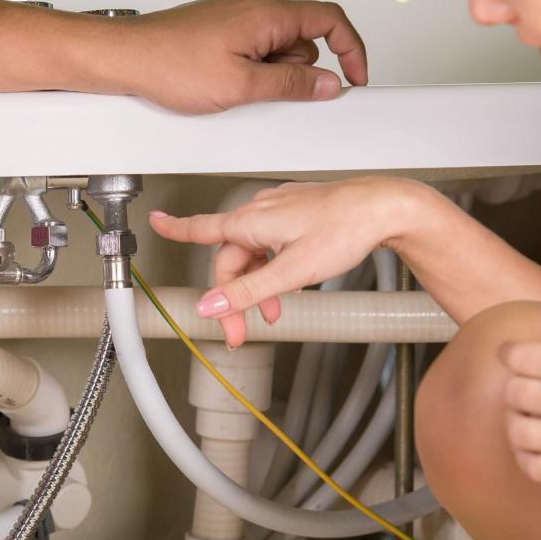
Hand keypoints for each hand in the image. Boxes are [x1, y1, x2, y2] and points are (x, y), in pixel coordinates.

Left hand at [113, 0, 367, 113]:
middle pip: (303, 39)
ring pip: (278, 47)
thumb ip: (291, 86)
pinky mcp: (222, 26)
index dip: (352, 50)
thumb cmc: (170, 64)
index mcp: (267, 12)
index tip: (355, 78)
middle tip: (263, 93)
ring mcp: (237, 13)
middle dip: (295, 73)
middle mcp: (255, 4)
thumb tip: (326, 84)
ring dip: (268, 74)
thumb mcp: (241, 86)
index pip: (331, 20)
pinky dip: (250, 68)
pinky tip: (222, 83)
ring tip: (231, 88)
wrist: (125, 57)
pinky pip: (254, 47)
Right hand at [148, 177, 408, 346]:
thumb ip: (248, 292)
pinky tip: (288, 284)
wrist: (383, 208)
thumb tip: (210, 304)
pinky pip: (271, 243)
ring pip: (253, 252)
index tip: (156, 223)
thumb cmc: (345, 229)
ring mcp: (280, 210)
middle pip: (231, 257)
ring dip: (256, 286)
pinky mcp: (298, 212)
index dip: (175, 229)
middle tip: (241, 331)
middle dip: (233, 296)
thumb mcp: (292, 271)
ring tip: (274, 312)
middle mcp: (261, 211)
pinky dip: (272, 268)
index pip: (201, 228)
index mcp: (251, 222)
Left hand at [498, 306, 540, 490]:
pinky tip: (537, 450)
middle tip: (532, 387)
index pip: (516, 357)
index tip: (518, 357)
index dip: (513, 354)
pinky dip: (525, 459)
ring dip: (518, 422)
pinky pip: (532, 468)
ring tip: (533, 418)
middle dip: (518, 386)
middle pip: (513, 393)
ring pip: (516, 431)